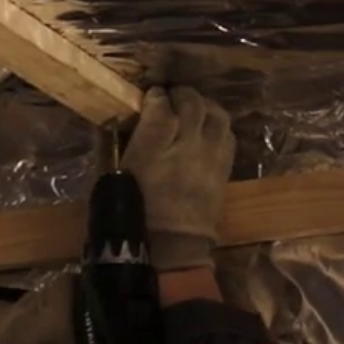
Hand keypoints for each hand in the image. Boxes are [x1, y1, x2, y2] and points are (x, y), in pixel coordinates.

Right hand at [121, 86, 234, 270]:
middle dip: (182, 95)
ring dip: (205, 106)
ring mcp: (211, 155)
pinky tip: (208, 130)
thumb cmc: (136, 212)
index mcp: (153, 146)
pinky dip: (218, 126)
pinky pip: (228, 135)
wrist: (172, 247)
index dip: (156, 96)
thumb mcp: (115, 177)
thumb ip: (117, 145)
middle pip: (192, 104)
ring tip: (194, 108)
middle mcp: (187, 144)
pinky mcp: (225, 168)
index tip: (151, 95)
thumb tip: (121, 120)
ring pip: (216, 115)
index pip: (160, 105)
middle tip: (172, 96)